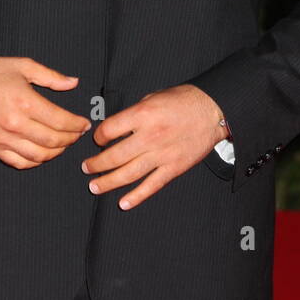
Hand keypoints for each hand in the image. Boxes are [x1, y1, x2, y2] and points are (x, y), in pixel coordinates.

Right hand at [0, 54, 90, 167]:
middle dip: (71, 139)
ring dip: (57, 152)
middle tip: (77, 134)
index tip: (84, 124)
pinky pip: (20, 163)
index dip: (77, 125)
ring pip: (39, 156)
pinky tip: (42, 153)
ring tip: (63, 144)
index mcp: (25, 102)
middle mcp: (16, 123)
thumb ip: (51, 77)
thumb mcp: (24, 66)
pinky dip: (35, 162)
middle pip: (54, 141)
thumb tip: (73, 83)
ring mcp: (4, 139)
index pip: (61, 121)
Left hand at [82, 83, 227, 209]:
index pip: (109, 130)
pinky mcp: (173, 168)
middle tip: (86, 167)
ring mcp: (161, 154)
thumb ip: (133, 113)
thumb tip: (115, 127)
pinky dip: (136, 196)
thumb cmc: (183, 100)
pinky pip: (151, 185)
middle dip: (96, 164)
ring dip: (108, 182)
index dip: (98, 136)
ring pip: (128, 174)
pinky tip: (123, 203)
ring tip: (94, 186)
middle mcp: (149, 136)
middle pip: (114, 156)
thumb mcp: (153, 97)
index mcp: (142, 115)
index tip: (97, 139)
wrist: (212, 110)